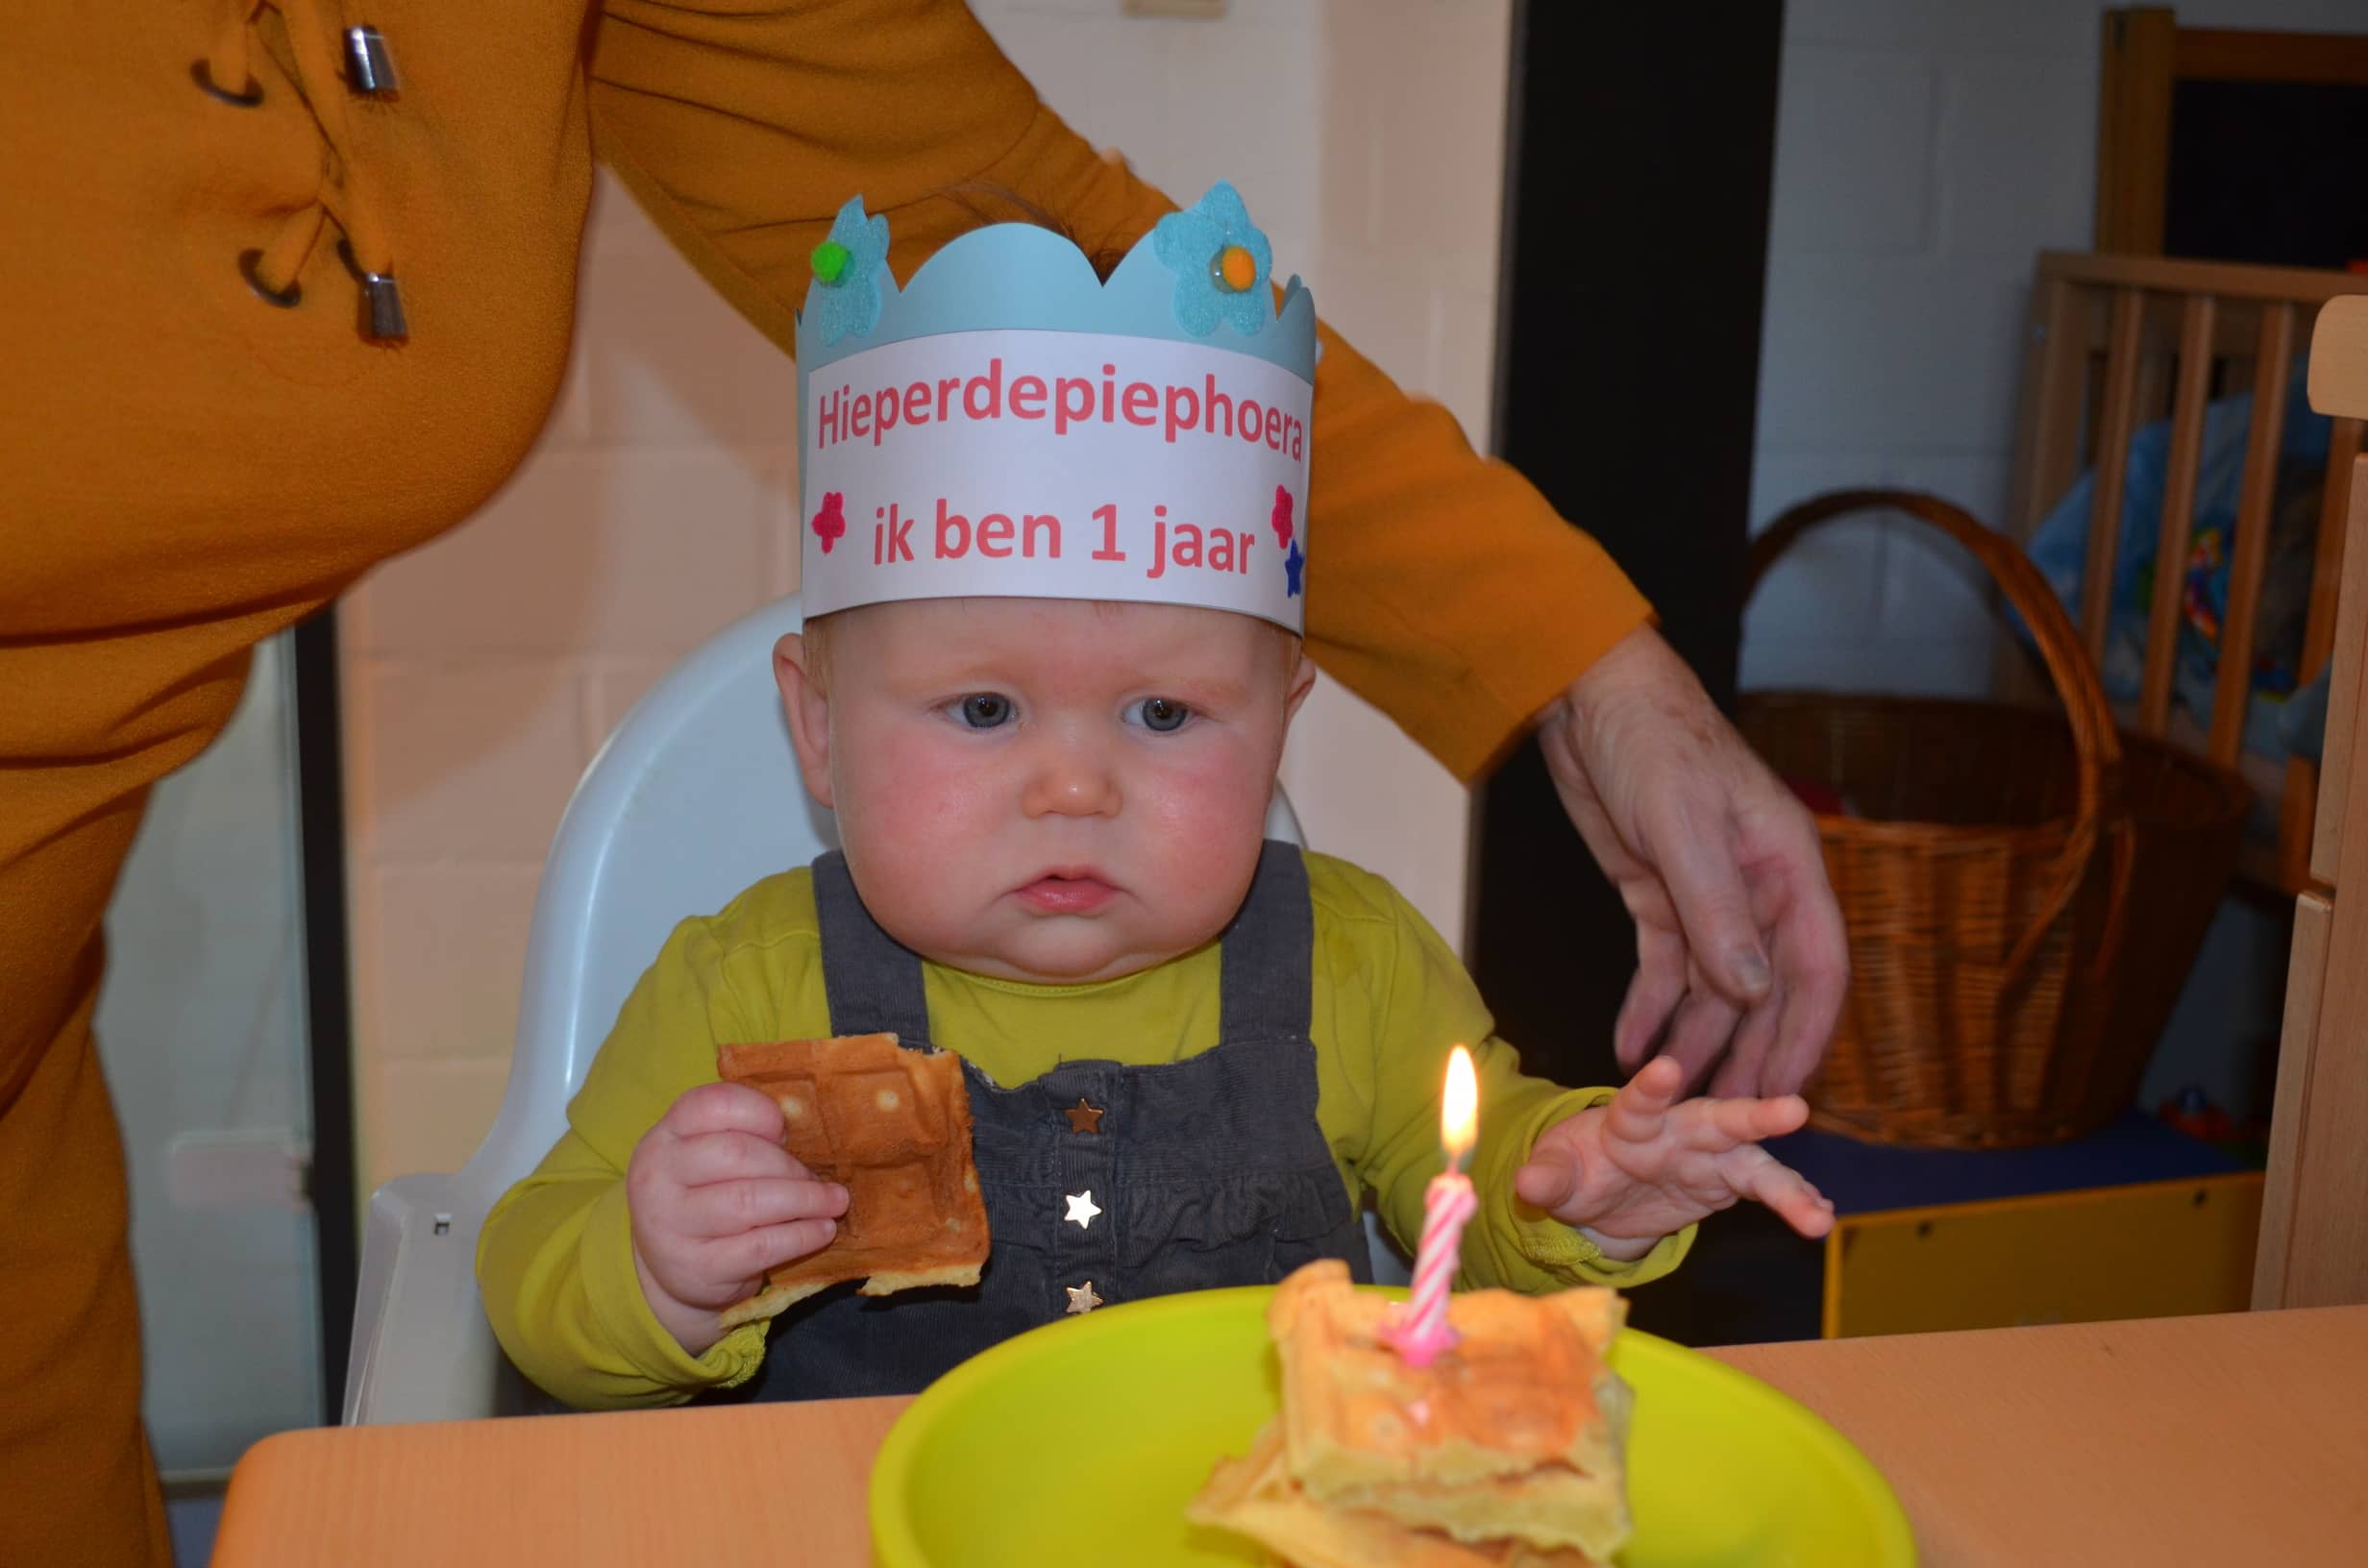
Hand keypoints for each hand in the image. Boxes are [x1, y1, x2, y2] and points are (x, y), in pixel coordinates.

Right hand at [627, 1082, 849, 1355]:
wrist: (669, 1266)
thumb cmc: (704, 1195)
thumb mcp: (707, 1157)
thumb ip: (744, 1135)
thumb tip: (808, 1135)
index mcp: (665, 1135)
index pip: (711, 1104)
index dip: (758, 1111)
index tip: (785, 1130)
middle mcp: (657, 1176)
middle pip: (737, 1154)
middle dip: (789, 1165)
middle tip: (819, 1178)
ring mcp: (670, 1225)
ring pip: (749, 1201)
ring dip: (804, 1200)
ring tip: (834, 1201)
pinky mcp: (695, 1267)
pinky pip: (759, 1246)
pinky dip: (800, 1236)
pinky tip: (822, 1231)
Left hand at [1514, 1056, 1834, 1257]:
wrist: (1603, 1192)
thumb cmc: (1578, 1169)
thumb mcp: (1557, 1174)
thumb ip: (1548, 1177)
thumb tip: (1527, 1182)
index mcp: (1630, 1119)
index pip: (1640, 1100)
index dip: (1651, 1086)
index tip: (1665, 1069)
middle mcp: (1679, 1129)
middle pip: (1718, 1117)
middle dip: (1754, 1114)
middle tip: (1794, 1110)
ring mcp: (1710, 1154)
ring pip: (1754, 1161)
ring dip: (1788, 1183)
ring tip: (1818, 1211)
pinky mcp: (1729, 1180)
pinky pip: (1766, 1191)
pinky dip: (1793, 1204)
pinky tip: (1820, 1218)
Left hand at [1538, 626, 1847, 1096]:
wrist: (1589, 696)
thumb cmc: (1652, 741)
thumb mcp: (1681, 827)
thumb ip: (1716, 911)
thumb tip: (1753, 994)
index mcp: (1786, 867)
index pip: (1817, 968)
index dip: (1807, 1034)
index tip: (1787, 1092)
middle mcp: (1756, 889)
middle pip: (1767, 991)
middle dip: (1750, 1054)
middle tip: (1727, 1118)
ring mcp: (1706, 895)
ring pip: (1713, 989)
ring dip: (1698, 1043)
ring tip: (1674, 1101)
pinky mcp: (1657, 894)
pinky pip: (1662, 968)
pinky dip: (1649, 1009)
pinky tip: (1629, 1049)